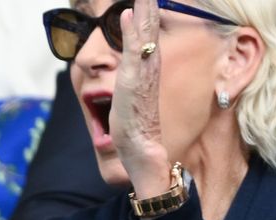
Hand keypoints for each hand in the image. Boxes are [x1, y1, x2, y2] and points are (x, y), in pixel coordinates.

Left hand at [110, 0, 171, 195]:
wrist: (142, 148)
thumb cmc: (135, 124)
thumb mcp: (130, 93)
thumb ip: (132, 76)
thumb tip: (126, 69)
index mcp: (148, 67)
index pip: (148, 32)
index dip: (147, 10)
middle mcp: (150, 66)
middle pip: (149, 26)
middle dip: (149, 4)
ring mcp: (143, 72)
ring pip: (145, 33)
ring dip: (144, 8)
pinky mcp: (133, 82)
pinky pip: (134, 51)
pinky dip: (132, 31)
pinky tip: (129, 14)